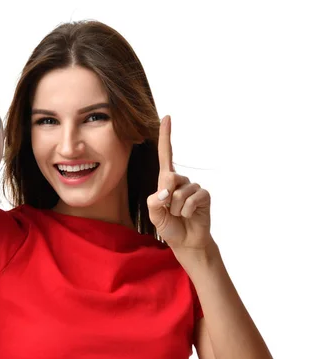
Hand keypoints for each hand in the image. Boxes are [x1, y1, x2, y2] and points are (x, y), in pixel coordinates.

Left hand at [147, 115, 212, 251]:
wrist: (185, 241)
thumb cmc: (168, 225)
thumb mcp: (154, 213)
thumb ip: (154, 201)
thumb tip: (166, 192)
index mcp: (165, 180)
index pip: (166, 154)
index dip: (166, 136)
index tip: (167, 117)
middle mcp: (180, 180)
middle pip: (169, 177)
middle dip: (165, 198)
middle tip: (169, 211)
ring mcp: (193, 187)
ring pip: (179, 193)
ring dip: (175, 209)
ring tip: (178, 215)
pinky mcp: (204, 196)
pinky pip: (192, 199)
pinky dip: (186, 211)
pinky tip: (188, 216)